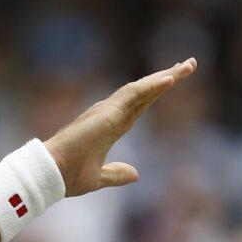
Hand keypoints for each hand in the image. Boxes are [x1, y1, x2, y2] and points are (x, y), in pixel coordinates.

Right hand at [44, 58, 196, 196]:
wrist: (51, 176)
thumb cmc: (68, 176)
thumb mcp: (99, 178)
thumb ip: (116, 174)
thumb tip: (135, 174)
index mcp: (111, 126)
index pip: (141, 105)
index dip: (157, 93)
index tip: (174, 80)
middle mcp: (110, 114)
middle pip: (145, 92)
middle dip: (168, 77)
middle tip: (190, 64)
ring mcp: (108, 111)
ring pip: (142, 88)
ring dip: (166, 76)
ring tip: (187, 66)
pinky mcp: (106, 114)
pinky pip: (133, 95)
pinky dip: (152, 86)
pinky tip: (170, 79)